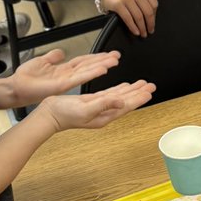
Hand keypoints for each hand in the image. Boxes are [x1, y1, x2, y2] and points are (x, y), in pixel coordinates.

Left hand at [9, 49, 122, 105]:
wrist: (17, 88)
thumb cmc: (26, 78)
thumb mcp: (41, 61)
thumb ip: (53, 57)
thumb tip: (60, 52)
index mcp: (63, 70)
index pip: (83, 61)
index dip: (96, 57)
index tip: (108, 54)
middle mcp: (68, 75)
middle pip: (89, 65)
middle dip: (104, 60)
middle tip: (117, 56)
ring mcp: (67, 80)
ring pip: (88, 71)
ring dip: (101, 65)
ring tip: (114, 61)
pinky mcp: (63, 85)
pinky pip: (80, 77)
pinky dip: (91, 73)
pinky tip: (102, 68)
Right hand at [41, 80, 155, 130]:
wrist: (49, 114)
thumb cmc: (64, 114)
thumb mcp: (86, 108)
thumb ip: (104, 104)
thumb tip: (121, 102)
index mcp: (104, 116)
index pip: (126, 106)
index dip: (138, 98)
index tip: (149, 91)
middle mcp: (104, 113)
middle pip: (126, 101)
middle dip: (139, 93)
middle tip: (150, 86)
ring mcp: (98, 108)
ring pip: (119, 97)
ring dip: (131, 91)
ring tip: (142, 85)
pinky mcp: (91, 102)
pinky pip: (109, 95)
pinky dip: (118, 90)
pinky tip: (123, 87)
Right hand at [101, 0, 157, 37]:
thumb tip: (152, 18)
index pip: (154, 4)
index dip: (154, 17)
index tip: (153, 24)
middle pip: (147, 11)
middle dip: (150, 24)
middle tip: (149, 31)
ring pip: (139, 16)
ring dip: (142, 28)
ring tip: (142, 33)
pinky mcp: (118, 4)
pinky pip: (128, 19)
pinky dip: (133, 27)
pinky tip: (135, 32)